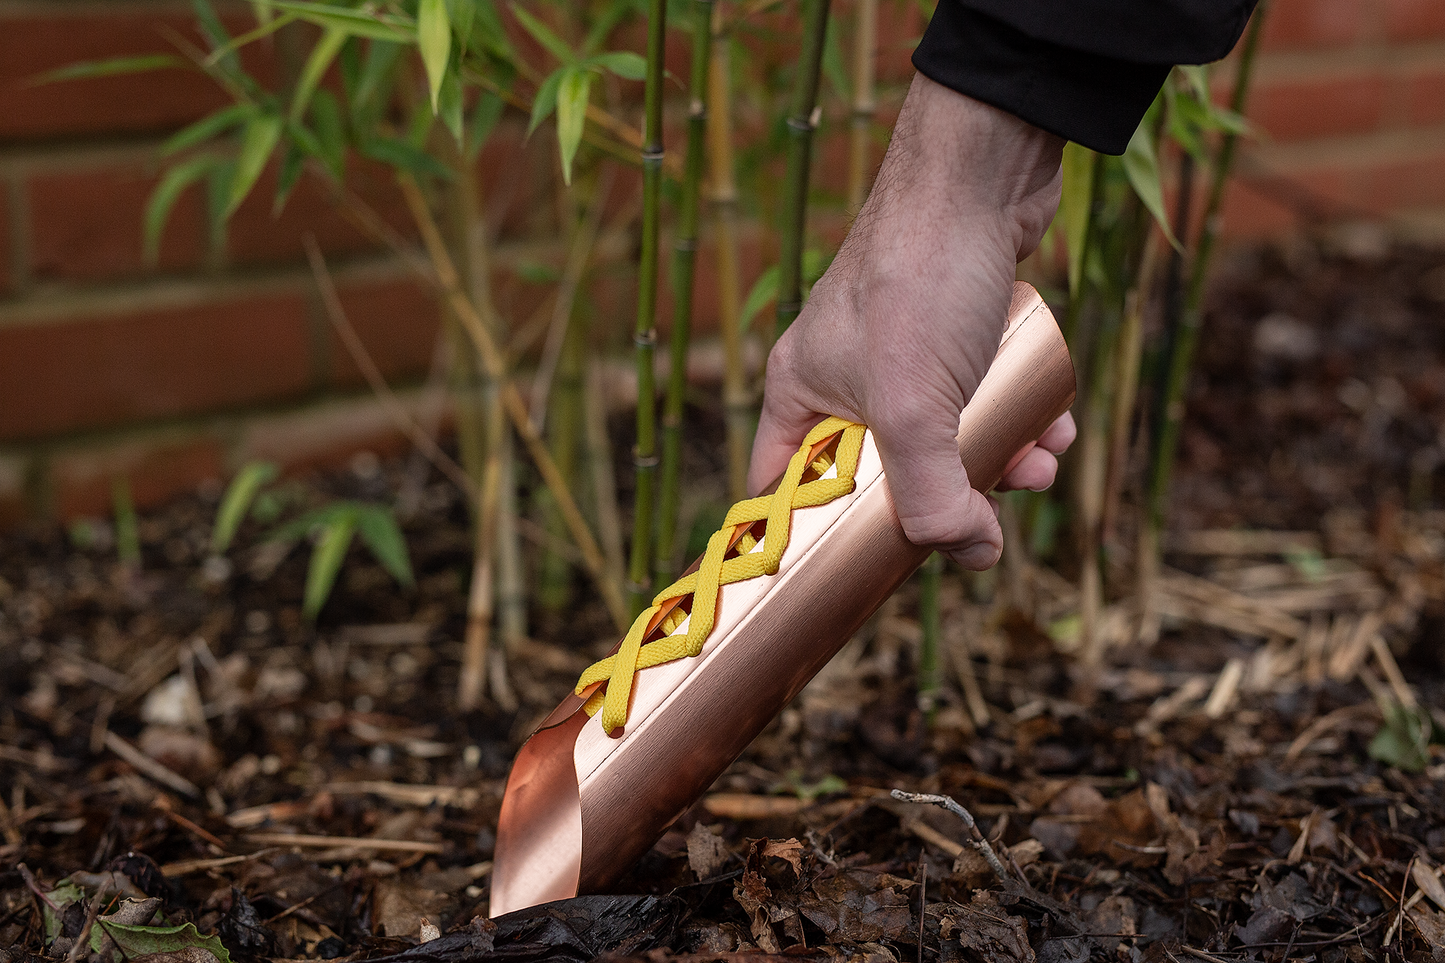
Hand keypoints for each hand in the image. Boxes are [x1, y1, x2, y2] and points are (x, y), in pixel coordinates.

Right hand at [748, 73, 1075, 569]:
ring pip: (948, 439)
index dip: (820, 537)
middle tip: (987, 514)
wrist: (985, 174)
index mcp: (801, 393)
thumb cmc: (922, 279)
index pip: (787, 489)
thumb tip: (971, 556)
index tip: (868, 572)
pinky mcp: (959, 332)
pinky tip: (1054, 425)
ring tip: (1038, 464)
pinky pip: (984, 400)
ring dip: (1000, 463)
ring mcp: (904, 353)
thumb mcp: (913, 406)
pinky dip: (1020, 420)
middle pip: (886, 475)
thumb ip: (932, 495)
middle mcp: (846, 376)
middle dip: (948, 498)